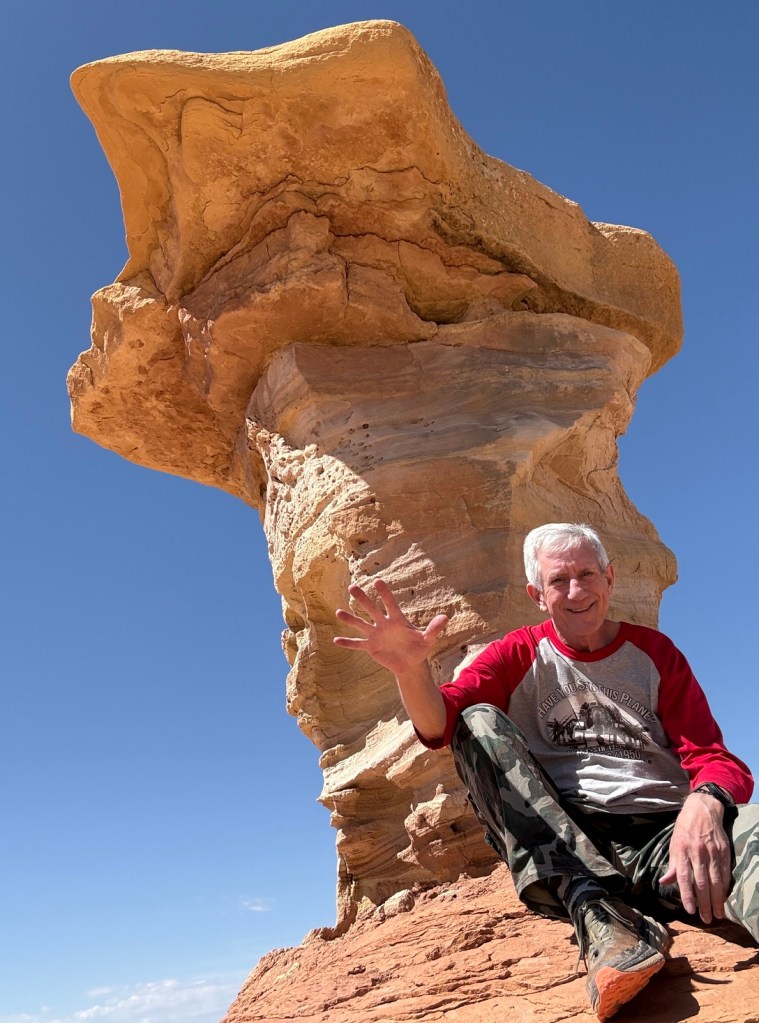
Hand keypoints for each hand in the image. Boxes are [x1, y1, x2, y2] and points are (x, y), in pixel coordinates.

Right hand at [334, 579, 448, 676]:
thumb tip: (446, 618)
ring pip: (361, 624)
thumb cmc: (419, 648)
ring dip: (350, 619)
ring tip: (338, 612)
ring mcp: (375, 634)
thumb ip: (434, 629)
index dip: (384, 593)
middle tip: (352, 587)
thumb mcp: (428, 640)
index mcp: (397, 619)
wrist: (410, 664)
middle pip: (371, 609)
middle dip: (363, 599)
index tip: (377, 581)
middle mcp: (383, 624)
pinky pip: (357, 644)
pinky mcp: (370, 647)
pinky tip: (336, 641)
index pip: (390, 604)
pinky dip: (348, 643)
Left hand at [660, 791, 731, 923]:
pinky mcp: (724, 851)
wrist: (702, 809)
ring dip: (717, 900)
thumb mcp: (673, 843)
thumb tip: (664, 882)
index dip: (687, 895)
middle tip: (707, 919)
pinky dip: (725, 887)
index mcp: (681, 850)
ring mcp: (712, 852)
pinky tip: (724, 898)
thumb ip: (672, 865)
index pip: (683, 877)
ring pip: (715, 880)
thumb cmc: (684, 829)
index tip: (690, 910)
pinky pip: (725, 872)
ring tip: (718, 914)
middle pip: (701, 882)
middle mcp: (697, 852)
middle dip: (704, 903)